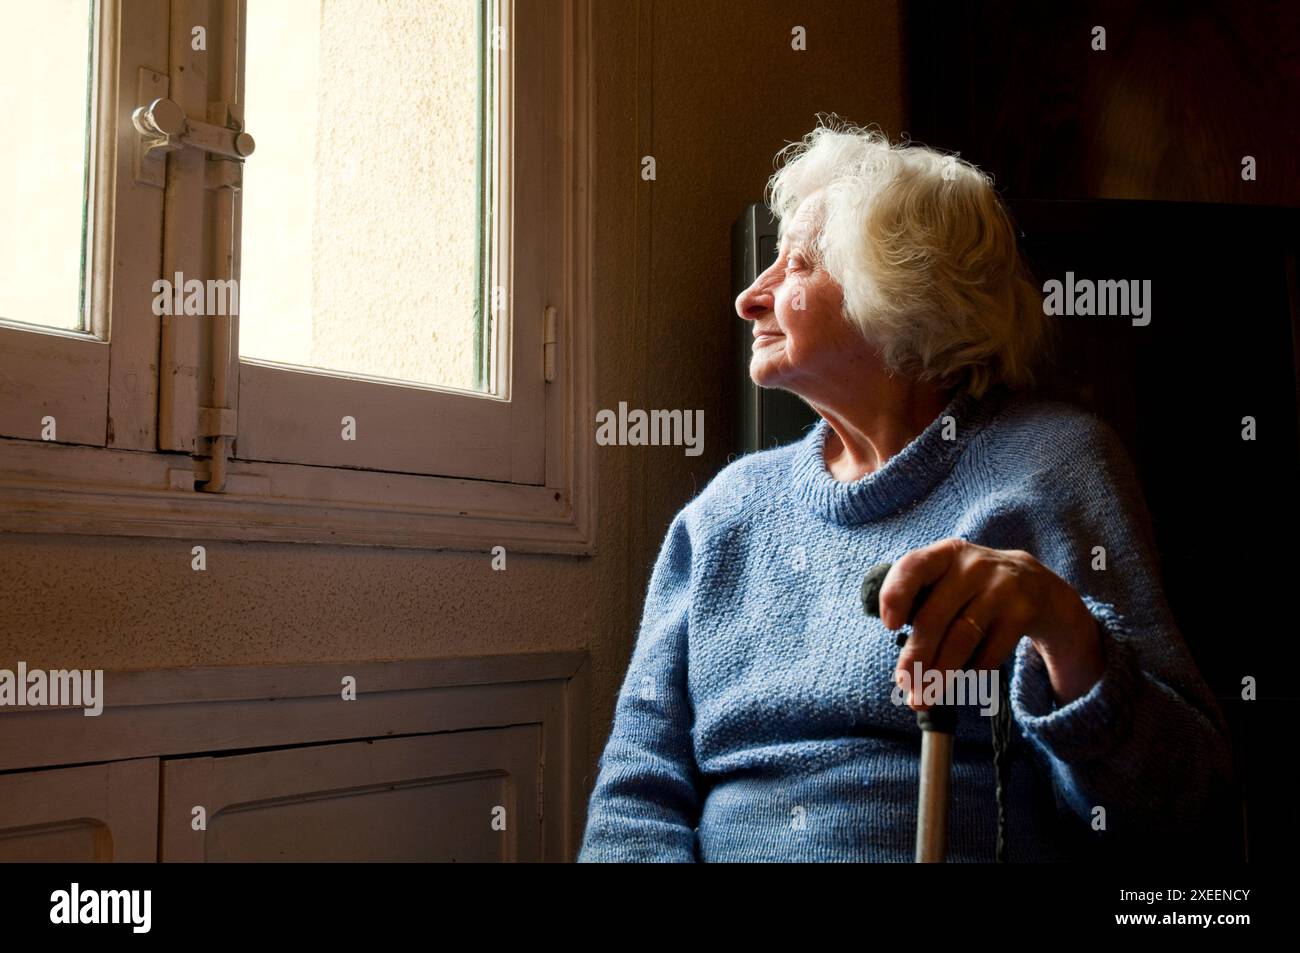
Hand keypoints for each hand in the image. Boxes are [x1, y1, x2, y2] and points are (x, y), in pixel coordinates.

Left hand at [880, 538, 1104, 708]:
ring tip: (924, 698)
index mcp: (945, 554)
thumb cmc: (971, 586)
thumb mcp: (947, 576)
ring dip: (939, 675)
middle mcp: (973, 567)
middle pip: (935, 616)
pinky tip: (958, 684)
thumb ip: (919, 600)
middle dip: (916, 656)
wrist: (1035, 583)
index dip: (897, 595)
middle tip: (904, 685)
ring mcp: (1001, 589)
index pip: (913, 567)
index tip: (889, 626)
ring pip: (961, 639)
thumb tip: (902, 659)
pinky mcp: (1021, 614)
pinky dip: (970, 673)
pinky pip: (989, 653)